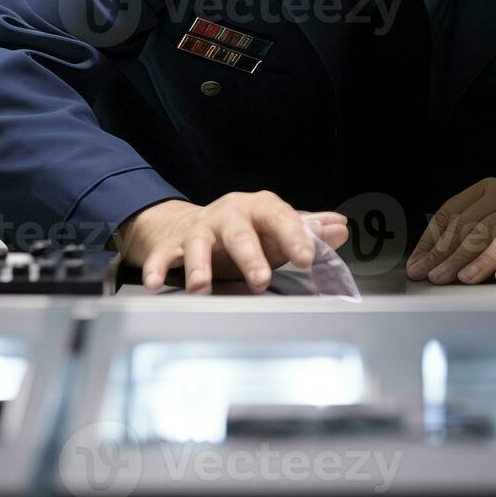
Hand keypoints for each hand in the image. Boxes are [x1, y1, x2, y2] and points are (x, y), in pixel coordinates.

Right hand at [114, 192, 348, 293]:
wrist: (191, 223)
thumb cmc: (245, 229)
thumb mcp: (277, 226)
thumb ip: (308, 229)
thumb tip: (341, 227)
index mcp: (258, 208)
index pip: (280, 217)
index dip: (295, 236)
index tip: (308, 257)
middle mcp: (228, 215)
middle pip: (239, 233)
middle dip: (250, 256)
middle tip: (261, 280)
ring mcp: (199, 230)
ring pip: (198, 245)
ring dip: (199, 266)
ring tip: (201, 288)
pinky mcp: (173, 245)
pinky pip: (163, 256)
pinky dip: (156, 268)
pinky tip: (154, 284)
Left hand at [406, 178, 495, 283]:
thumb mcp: (494, 218)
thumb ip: (465, 233)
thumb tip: (428, 261)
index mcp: (491, 191)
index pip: (454, 213)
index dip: (433, 240)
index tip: (418, 263)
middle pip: (477, 228)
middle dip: (451, 255)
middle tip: (434, 276)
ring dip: (481, 260)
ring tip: (463, 279)